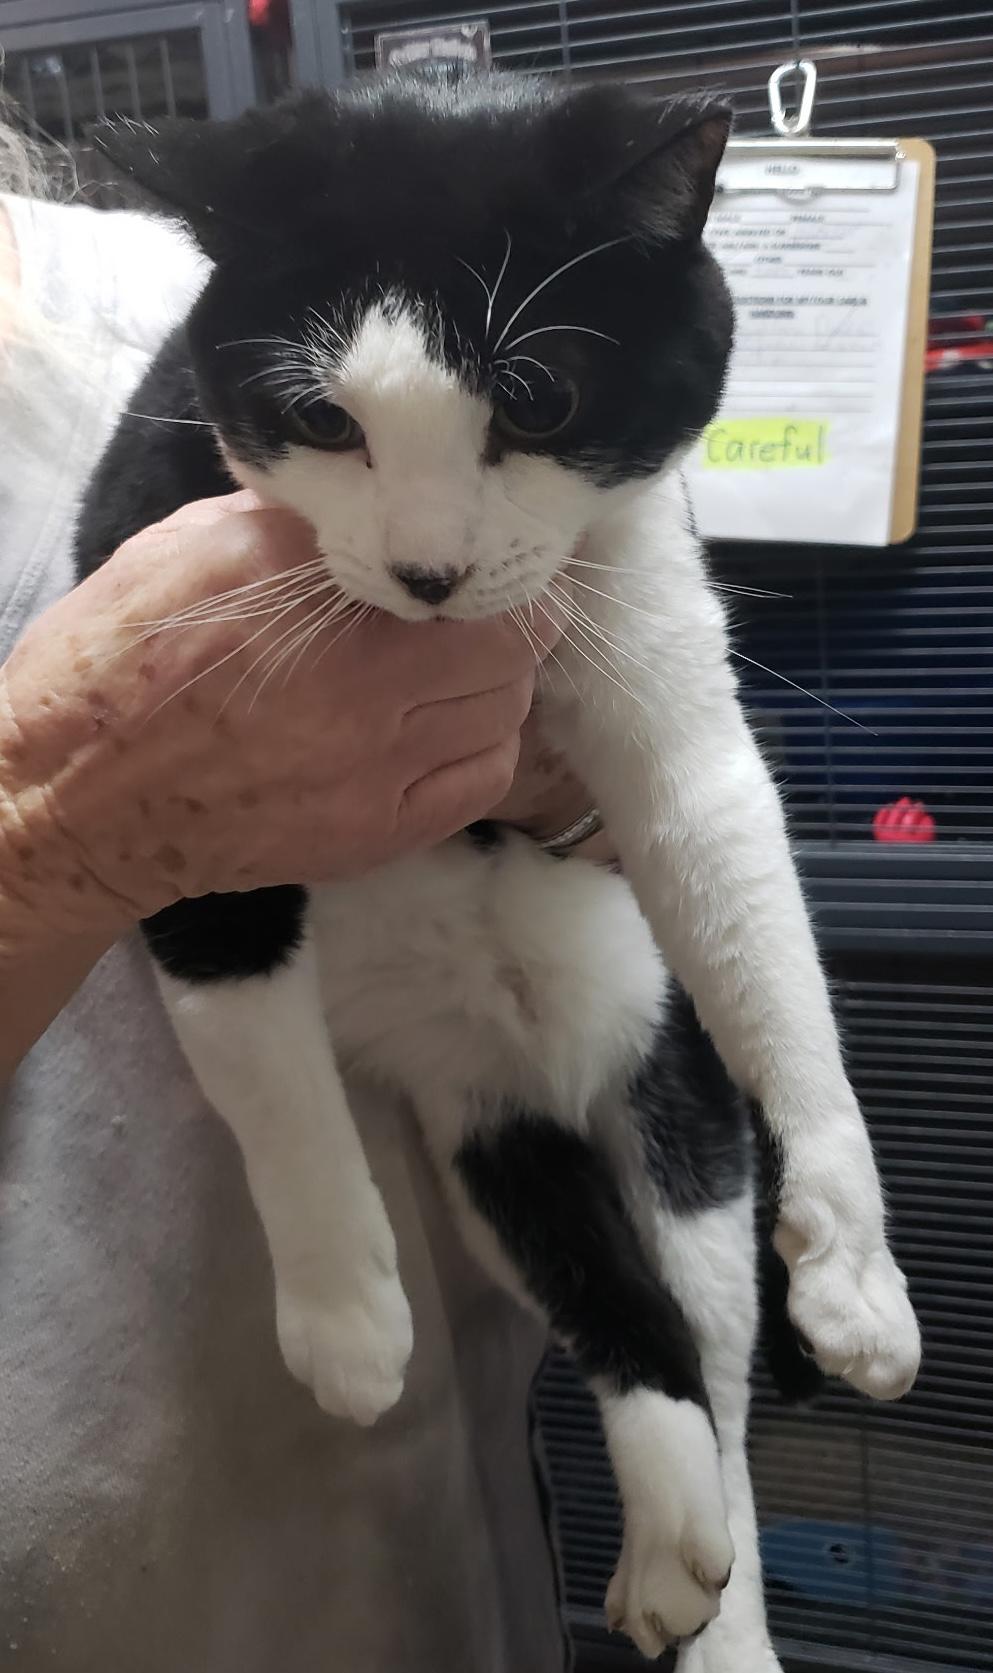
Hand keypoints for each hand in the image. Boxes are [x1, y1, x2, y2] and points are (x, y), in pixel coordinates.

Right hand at [0, 491, 563, 941]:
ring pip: (510, 704)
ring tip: (455, 670)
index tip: (480, 543)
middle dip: (510, 612)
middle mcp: (355, 675)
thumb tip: (374, 499)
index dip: (483, 545)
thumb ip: (290, 519)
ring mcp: (376, 763)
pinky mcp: (380, 830)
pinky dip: (484, 743)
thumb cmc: (113, 667)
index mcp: (302, 586)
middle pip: (515, 634)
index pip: (453, 551)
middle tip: (482, 607)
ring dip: (498, 679)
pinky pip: (487, 777)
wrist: (73, 806)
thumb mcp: (183, 547)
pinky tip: (444, 729)